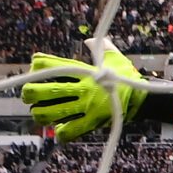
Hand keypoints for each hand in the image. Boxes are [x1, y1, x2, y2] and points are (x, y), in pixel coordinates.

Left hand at [21, 45, 146, 141]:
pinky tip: (59, 130)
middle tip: (29, 96)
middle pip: (45, 90)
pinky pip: (69, 131)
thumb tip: (87, 40)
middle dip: (30, 93)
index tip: (34, 70)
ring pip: (51, 112)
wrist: (144, 97)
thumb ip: (99, 48)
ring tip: (40, 113)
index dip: (37, 66)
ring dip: (40, 114)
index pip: (52, 64)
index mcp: (85, 70)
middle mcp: (84, 87)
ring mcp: (88, 105)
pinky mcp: (94, 121)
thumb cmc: (126, 77)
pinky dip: (60, 133)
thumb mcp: (114, 58)